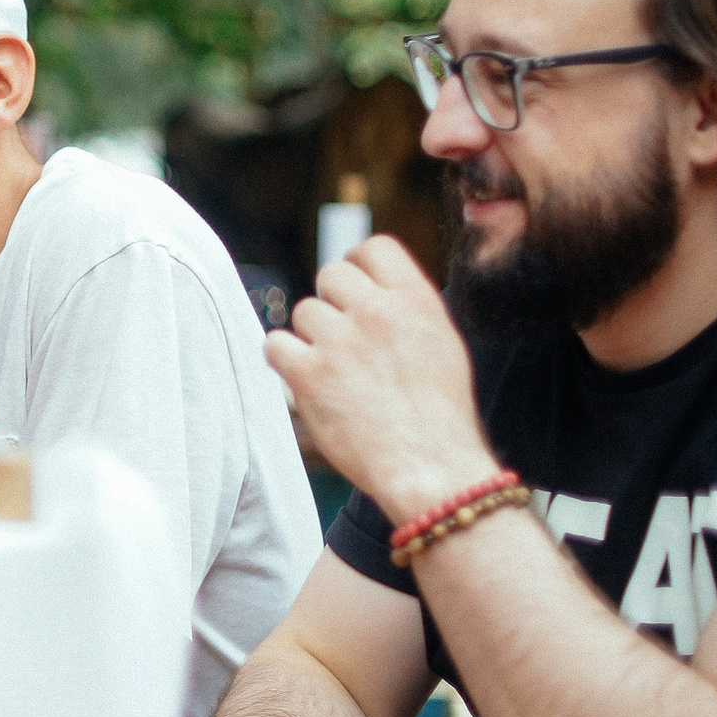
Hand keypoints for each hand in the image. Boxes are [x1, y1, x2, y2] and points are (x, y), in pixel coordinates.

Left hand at [266, 235, 500, 524]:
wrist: (430, 468)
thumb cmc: (440, 417)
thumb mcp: (441, 346)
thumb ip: (407, 310)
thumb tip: (372, 289)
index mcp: (416, 300)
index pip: (374, 248)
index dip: (357, 266)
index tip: (353, 292)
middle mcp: (377, 311)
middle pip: (330, 275)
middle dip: (332, 305)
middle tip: (343, 342)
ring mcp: (340, 340)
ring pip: (303, 313)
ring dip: (311, 339)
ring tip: (336, 375)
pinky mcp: (308, 373)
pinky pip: (275, 345)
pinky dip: (284, 362)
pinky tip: (305, 382)